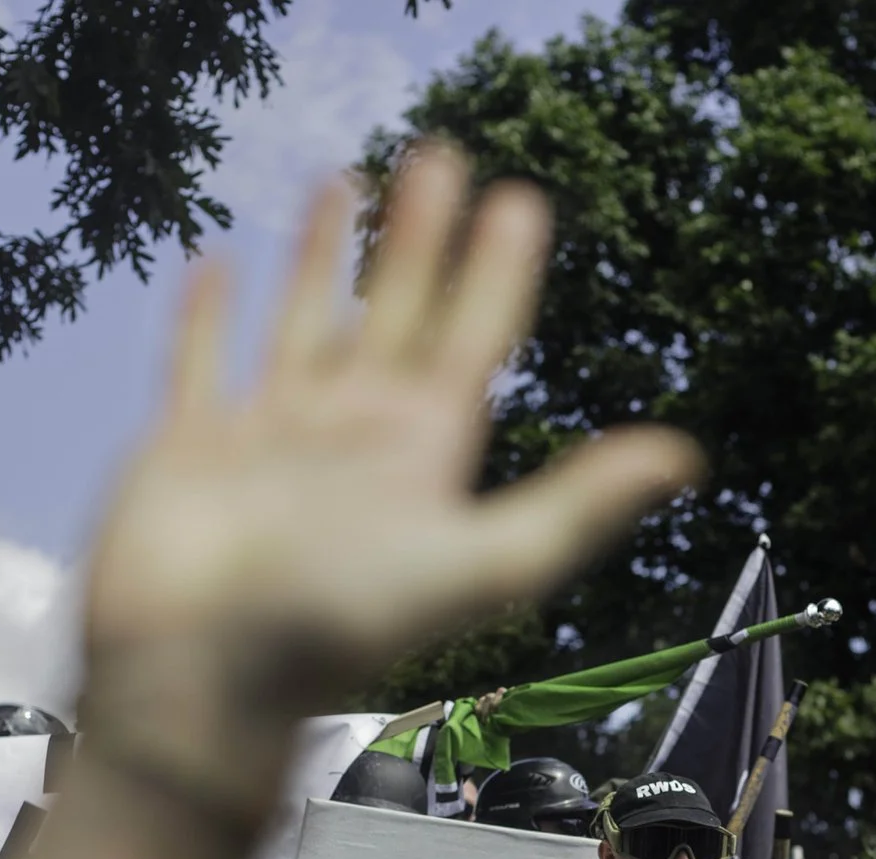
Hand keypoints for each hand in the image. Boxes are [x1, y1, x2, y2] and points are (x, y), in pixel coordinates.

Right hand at [78, 146, 701, 796]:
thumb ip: (576, 505)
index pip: (472, 342)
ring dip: (323, 258)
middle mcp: (350, 440)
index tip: (521, 201)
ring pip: (306, 324)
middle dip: (421, 239)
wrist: (205, 685)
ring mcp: (269, 441)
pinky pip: (201, 365)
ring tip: (343, 181)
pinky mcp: (188, 450)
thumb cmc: (337, 631)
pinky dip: (209, 318)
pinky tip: (217, 261)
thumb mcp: (482, 563)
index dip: (498, 274)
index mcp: (420, 456)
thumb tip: (686, 457)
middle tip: (445, 155)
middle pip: (396, 315)